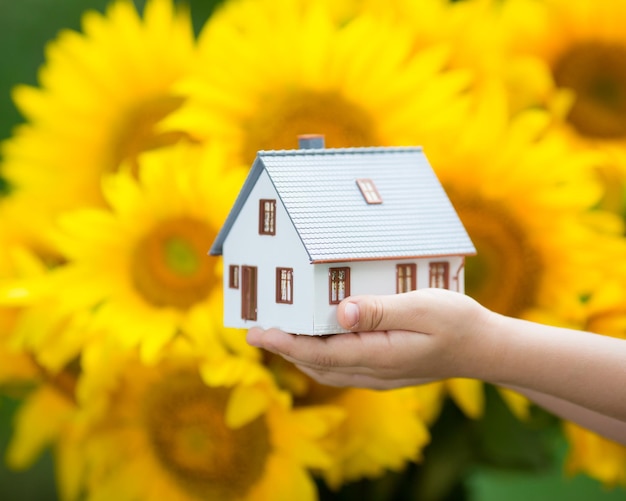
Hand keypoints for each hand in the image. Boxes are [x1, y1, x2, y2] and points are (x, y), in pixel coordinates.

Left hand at [246, 288, 492, 388]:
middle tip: (255, 329)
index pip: (318, 354)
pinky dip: (319, 355)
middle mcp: (373, 372)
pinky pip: (341, 367)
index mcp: (378, 356)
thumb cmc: (457, 322)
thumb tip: (340, 312)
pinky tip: (316, 339)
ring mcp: (378, 375)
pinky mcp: (384, 371)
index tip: (256, 333)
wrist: (483, 349)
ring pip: (326, 369)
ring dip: (298, 353)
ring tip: (277, 333)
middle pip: (315, 364)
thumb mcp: (421, 308)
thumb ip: (380, 312)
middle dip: (283, 349)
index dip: (283, 344)